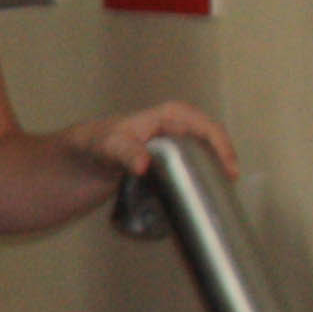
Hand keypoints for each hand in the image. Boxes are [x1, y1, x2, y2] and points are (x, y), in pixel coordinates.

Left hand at [63, 100, 239, 181]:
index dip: (221, 145)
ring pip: (204, 154)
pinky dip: (199, 178)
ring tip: (219, 193)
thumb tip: (144, 165)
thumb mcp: (110, 146)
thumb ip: (125, 153)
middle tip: (228, 185)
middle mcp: (178, 127)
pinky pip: (192, 165)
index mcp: (170, 116)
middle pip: (211, 142)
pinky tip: (202, 195)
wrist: (83, 155)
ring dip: (213, 171)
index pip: (205, 126)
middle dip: (224, 161)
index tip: (228, 168)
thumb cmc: (97, 143)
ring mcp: (176, 143)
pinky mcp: (172, 160)